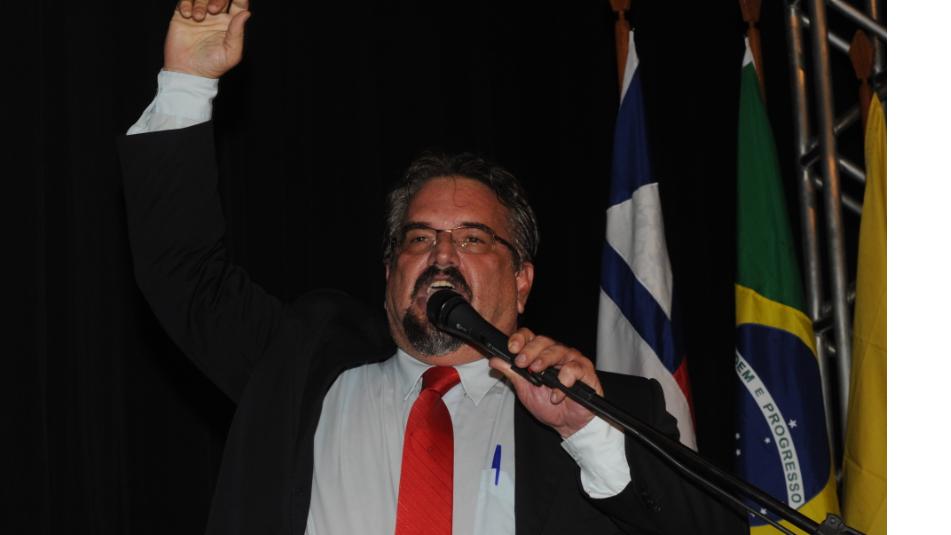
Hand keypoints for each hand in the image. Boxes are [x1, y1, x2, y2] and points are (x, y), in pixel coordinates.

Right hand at [164, 0, 250, 78]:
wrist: (187, 72)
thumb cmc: (212, 66)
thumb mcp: (231, 53)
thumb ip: (238, 32)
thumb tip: (246, 13)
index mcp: (230, 24)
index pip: (238, 4)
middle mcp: (216, 17)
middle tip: (212, 10)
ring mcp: (199, 15)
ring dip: (200, 3)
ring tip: (197, 17)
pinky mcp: (183, 16)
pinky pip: (185, 0)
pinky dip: (186, 3)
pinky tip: (186, 15)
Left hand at [489, 328, 603, 437]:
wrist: (569, 424)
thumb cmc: (550, 405)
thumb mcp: (525, 390)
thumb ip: (512, 373)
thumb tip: (495, 360)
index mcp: (540, 354)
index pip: (529, 337)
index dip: (520, 339)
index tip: (511, 349)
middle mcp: (556, 353)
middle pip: (543, 340)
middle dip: (530, 350)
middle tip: (521, 362)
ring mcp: (572, 360)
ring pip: (558, 350)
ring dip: (545, 360)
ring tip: (536, 372)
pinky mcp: (585, 371)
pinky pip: (575, 368)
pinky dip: (565, 379)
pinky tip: (557, 394)